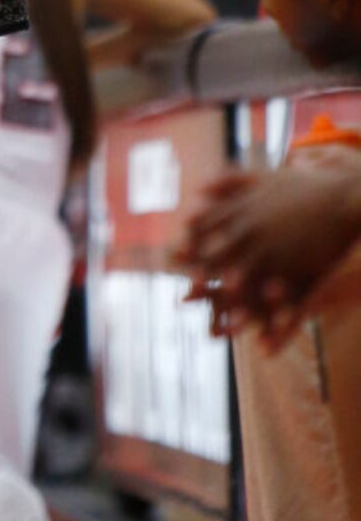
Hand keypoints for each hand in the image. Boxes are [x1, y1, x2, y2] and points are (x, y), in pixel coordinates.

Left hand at [174, 154, 360, 345]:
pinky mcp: (304, 268)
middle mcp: (258, 230)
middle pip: (225, 256)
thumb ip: (230, 182)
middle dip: (207, 275)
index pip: (211, 228)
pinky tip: (266, 343)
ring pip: (252, 282)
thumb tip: (199, 189)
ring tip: (220, 326)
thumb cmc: (303, 187)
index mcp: (246, 210)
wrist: (347, 195)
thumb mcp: (264, 177)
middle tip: (188, 293)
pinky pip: (284, 298)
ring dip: (236, 304)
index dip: (193, 244)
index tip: (175, 254)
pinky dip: (275, 321)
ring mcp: (280, 250)